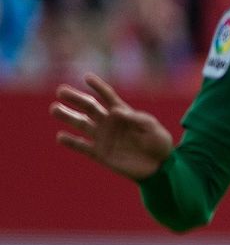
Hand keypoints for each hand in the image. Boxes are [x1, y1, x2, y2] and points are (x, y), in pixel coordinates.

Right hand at [51, 73, 174, 180]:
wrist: (159, 167)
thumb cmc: (159, 144)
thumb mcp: (152, 128)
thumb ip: (136, 119)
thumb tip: (115, 111)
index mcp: (123, 113)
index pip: (108, 96)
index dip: (98, 87)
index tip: (87, 78)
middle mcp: (109, 123)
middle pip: (89, 107)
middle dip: (75, 98)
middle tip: (61, 90)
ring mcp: (103, 137)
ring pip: (81, 124)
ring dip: (67, 116)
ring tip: (54, 109)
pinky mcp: (100, 153)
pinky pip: (82, 146)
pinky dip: (71, 142)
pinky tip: (60, 137)